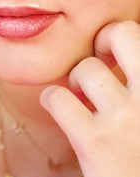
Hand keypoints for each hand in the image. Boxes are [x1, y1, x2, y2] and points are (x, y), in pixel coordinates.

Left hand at [41, 20, 139, 176]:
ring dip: (75, 79)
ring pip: (85, 68)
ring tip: (79, 98)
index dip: (125, 41)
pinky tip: (59, 110)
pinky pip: (57, 98)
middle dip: (103, 40)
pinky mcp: (93, 143)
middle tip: (97, 62)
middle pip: (121, 32)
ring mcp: (124, 118)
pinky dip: (52, 99)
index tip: (118, 60)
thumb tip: (123, 76)